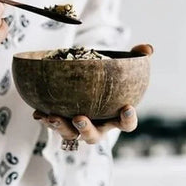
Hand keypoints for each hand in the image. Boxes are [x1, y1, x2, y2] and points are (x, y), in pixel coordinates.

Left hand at [33, 44, 153, 144]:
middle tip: (79, 118)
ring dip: (61, 127)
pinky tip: (38, 113)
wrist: (90, 85)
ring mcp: (78, 127)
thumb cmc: (111, 80)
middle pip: (94, 137)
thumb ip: (136, 58)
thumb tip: (147, 48)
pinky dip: (45, 119)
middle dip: (86, 130)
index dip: (128, 119)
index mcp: (115, 117)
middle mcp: (97, 126)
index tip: (127, 108)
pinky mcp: (62, 122)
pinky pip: (53, 125)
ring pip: (70, 135)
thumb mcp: (124, 67)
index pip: (127, 124)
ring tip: (52, 116)